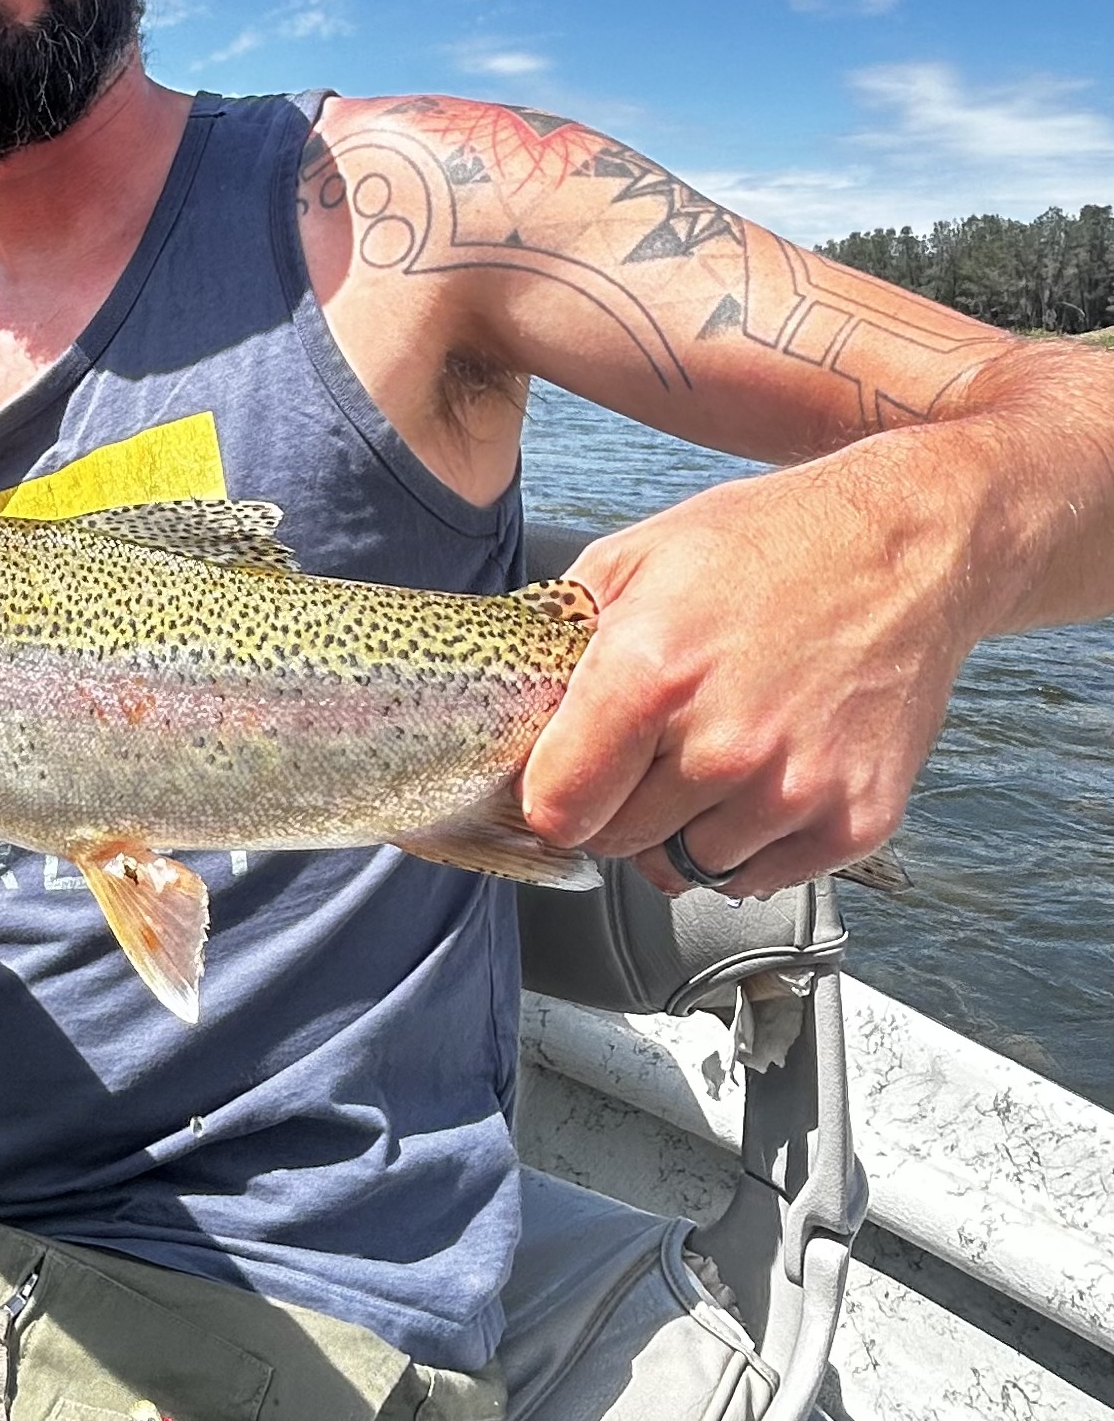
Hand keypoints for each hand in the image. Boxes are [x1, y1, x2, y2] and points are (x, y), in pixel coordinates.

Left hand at [518, 457, 973, 898]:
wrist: (912, 548)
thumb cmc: (772, 544)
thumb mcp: (636, 558)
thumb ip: (560, 639)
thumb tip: (509, 702)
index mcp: (651, 675)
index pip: (558, 809)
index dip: (550, 798)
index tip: (561, 780)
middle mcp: (724, 745)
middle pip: (619, 842)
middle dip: (617, 806)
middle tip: (645, 752)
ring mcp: (795, 791)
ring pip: (689, 865)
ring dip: (686, 826)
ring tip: (715, 751)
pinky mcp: (854, 821)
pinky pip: (760, 877)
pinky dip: (750, 843)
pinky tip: (763, 773)